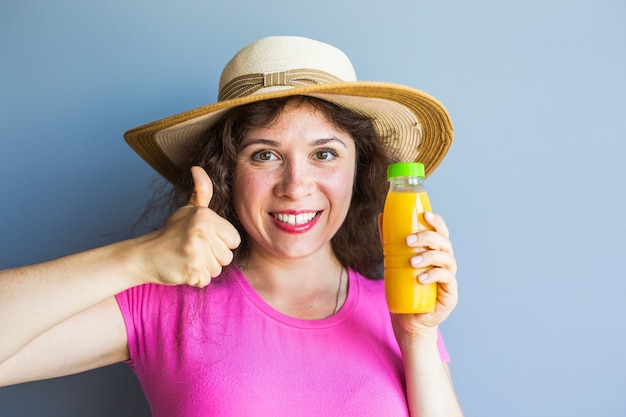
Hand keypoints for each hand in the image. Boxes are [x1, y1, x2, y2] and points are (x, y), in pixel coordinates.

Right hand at [134, 166, 240, 286]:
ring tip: (187, 258)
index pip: (235, 239)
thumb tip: (197, 168)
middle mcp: (202, 231)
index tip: (201, 239)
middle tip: (192, 250)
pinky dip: (195, 279)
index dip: (220, 242)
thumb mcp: (188, 210)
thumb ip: (201, 191)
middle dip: (212, 257)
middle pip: (228, 256)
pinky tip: (183, 268)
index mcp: (205, 216)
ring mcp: (196, 251)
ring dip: (204, 269)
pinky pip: (206, 281)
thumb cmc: (171, 233)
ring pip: (218, 270)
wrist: (144, 255)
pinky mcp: (191, 270)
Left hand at [385, 211, 458, 342]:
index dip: (436, 221)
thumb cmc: (404, 288)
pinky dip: (434, 276)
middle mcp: (446, 262)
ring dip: (429, 257)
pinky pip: (446, 280)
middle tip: (407, 241)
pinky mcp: (450, 294)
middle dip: (427, 238)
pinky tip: (421, 278)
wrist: (409, 320)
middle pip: (444, 243)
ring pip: (446, 259)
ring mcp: (449, 278)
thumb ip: (389, 240)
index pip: (441, 232)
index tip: (424, 214)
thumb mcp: (394, 261)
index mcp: (436, 252)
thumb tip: (381, 216)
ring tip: (411, 262)